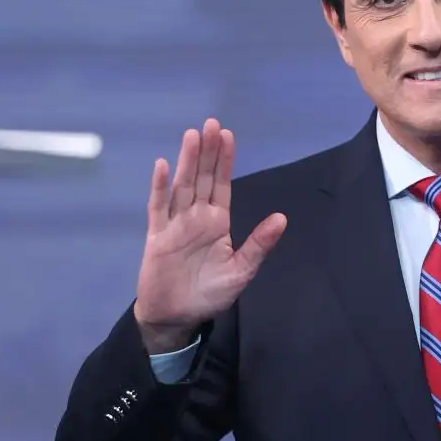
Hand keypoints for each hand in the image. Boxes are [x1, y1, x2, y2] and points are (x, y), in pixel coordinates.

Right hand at [133, 118, 286, 352]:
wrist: (176, 317)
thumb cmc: (209, 294)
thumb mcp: (240, 271)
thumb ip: (258, 244)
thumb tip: (282, 218)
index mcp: (217, 223)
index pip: (222, 185)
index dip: (225, 161)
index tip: (228, 136)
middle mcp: (196, 217)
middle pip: (202, 178)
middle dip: (208, 152)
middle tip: (212, 123)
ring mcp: (175, 224)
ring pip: (182, 186)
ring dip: (187, 162)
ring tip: (193, 136)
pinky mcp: (157, 236)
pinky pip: (158, 207)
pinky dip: (160, 187)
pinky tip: (162, 166)